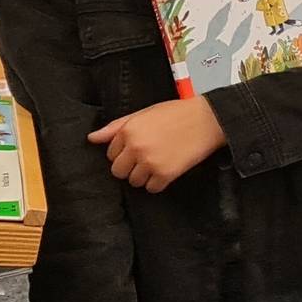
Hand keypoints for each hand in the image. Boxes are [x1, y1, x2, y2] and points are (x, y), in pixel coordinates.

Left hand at [89, 99, 226, 191]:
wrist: (209, 120)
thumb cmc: (178, 113)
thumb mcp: (145, 113)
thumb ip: (116, 127)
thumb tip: (92, 138)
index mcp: (128, 131)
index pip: (111, 154)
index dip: (125, 152)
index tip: (139, 148)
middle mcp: (136, 147)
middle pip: (119, 171)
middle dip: (130, 167)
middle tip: (147, 158)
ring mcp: (150, 162)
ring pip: (134, 181)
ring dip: (144, 176)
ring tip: (159, 163)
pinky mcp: (166, 174)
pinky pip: (151, 188)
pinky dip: (158, 183)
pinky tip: (167, 170)